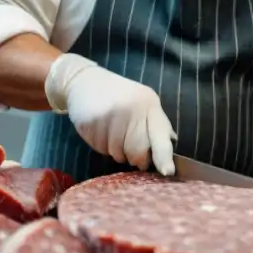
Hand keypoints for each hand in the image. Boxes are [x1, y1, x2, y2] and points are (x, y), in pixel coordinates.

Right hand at [45, 53, 176, 174]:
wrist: (83, 80)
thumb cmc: (118, 94)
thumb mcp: (142, 101)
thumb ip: (157, 124)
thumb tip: (169, 148)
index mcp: (148, 104)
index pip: (160, 136)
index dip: (164, 157)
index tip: (167, 172)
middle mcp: (130, 109)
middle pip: (137, 151)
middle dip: (135, 158)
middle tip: (129, 150)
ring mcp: (108, 115)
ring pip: (117, 153)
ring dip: (115, 150)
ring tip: (111, 132)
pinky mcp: (90, 122)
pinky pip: (100, 148)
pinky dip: (100, 145)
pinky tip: (99, 129)